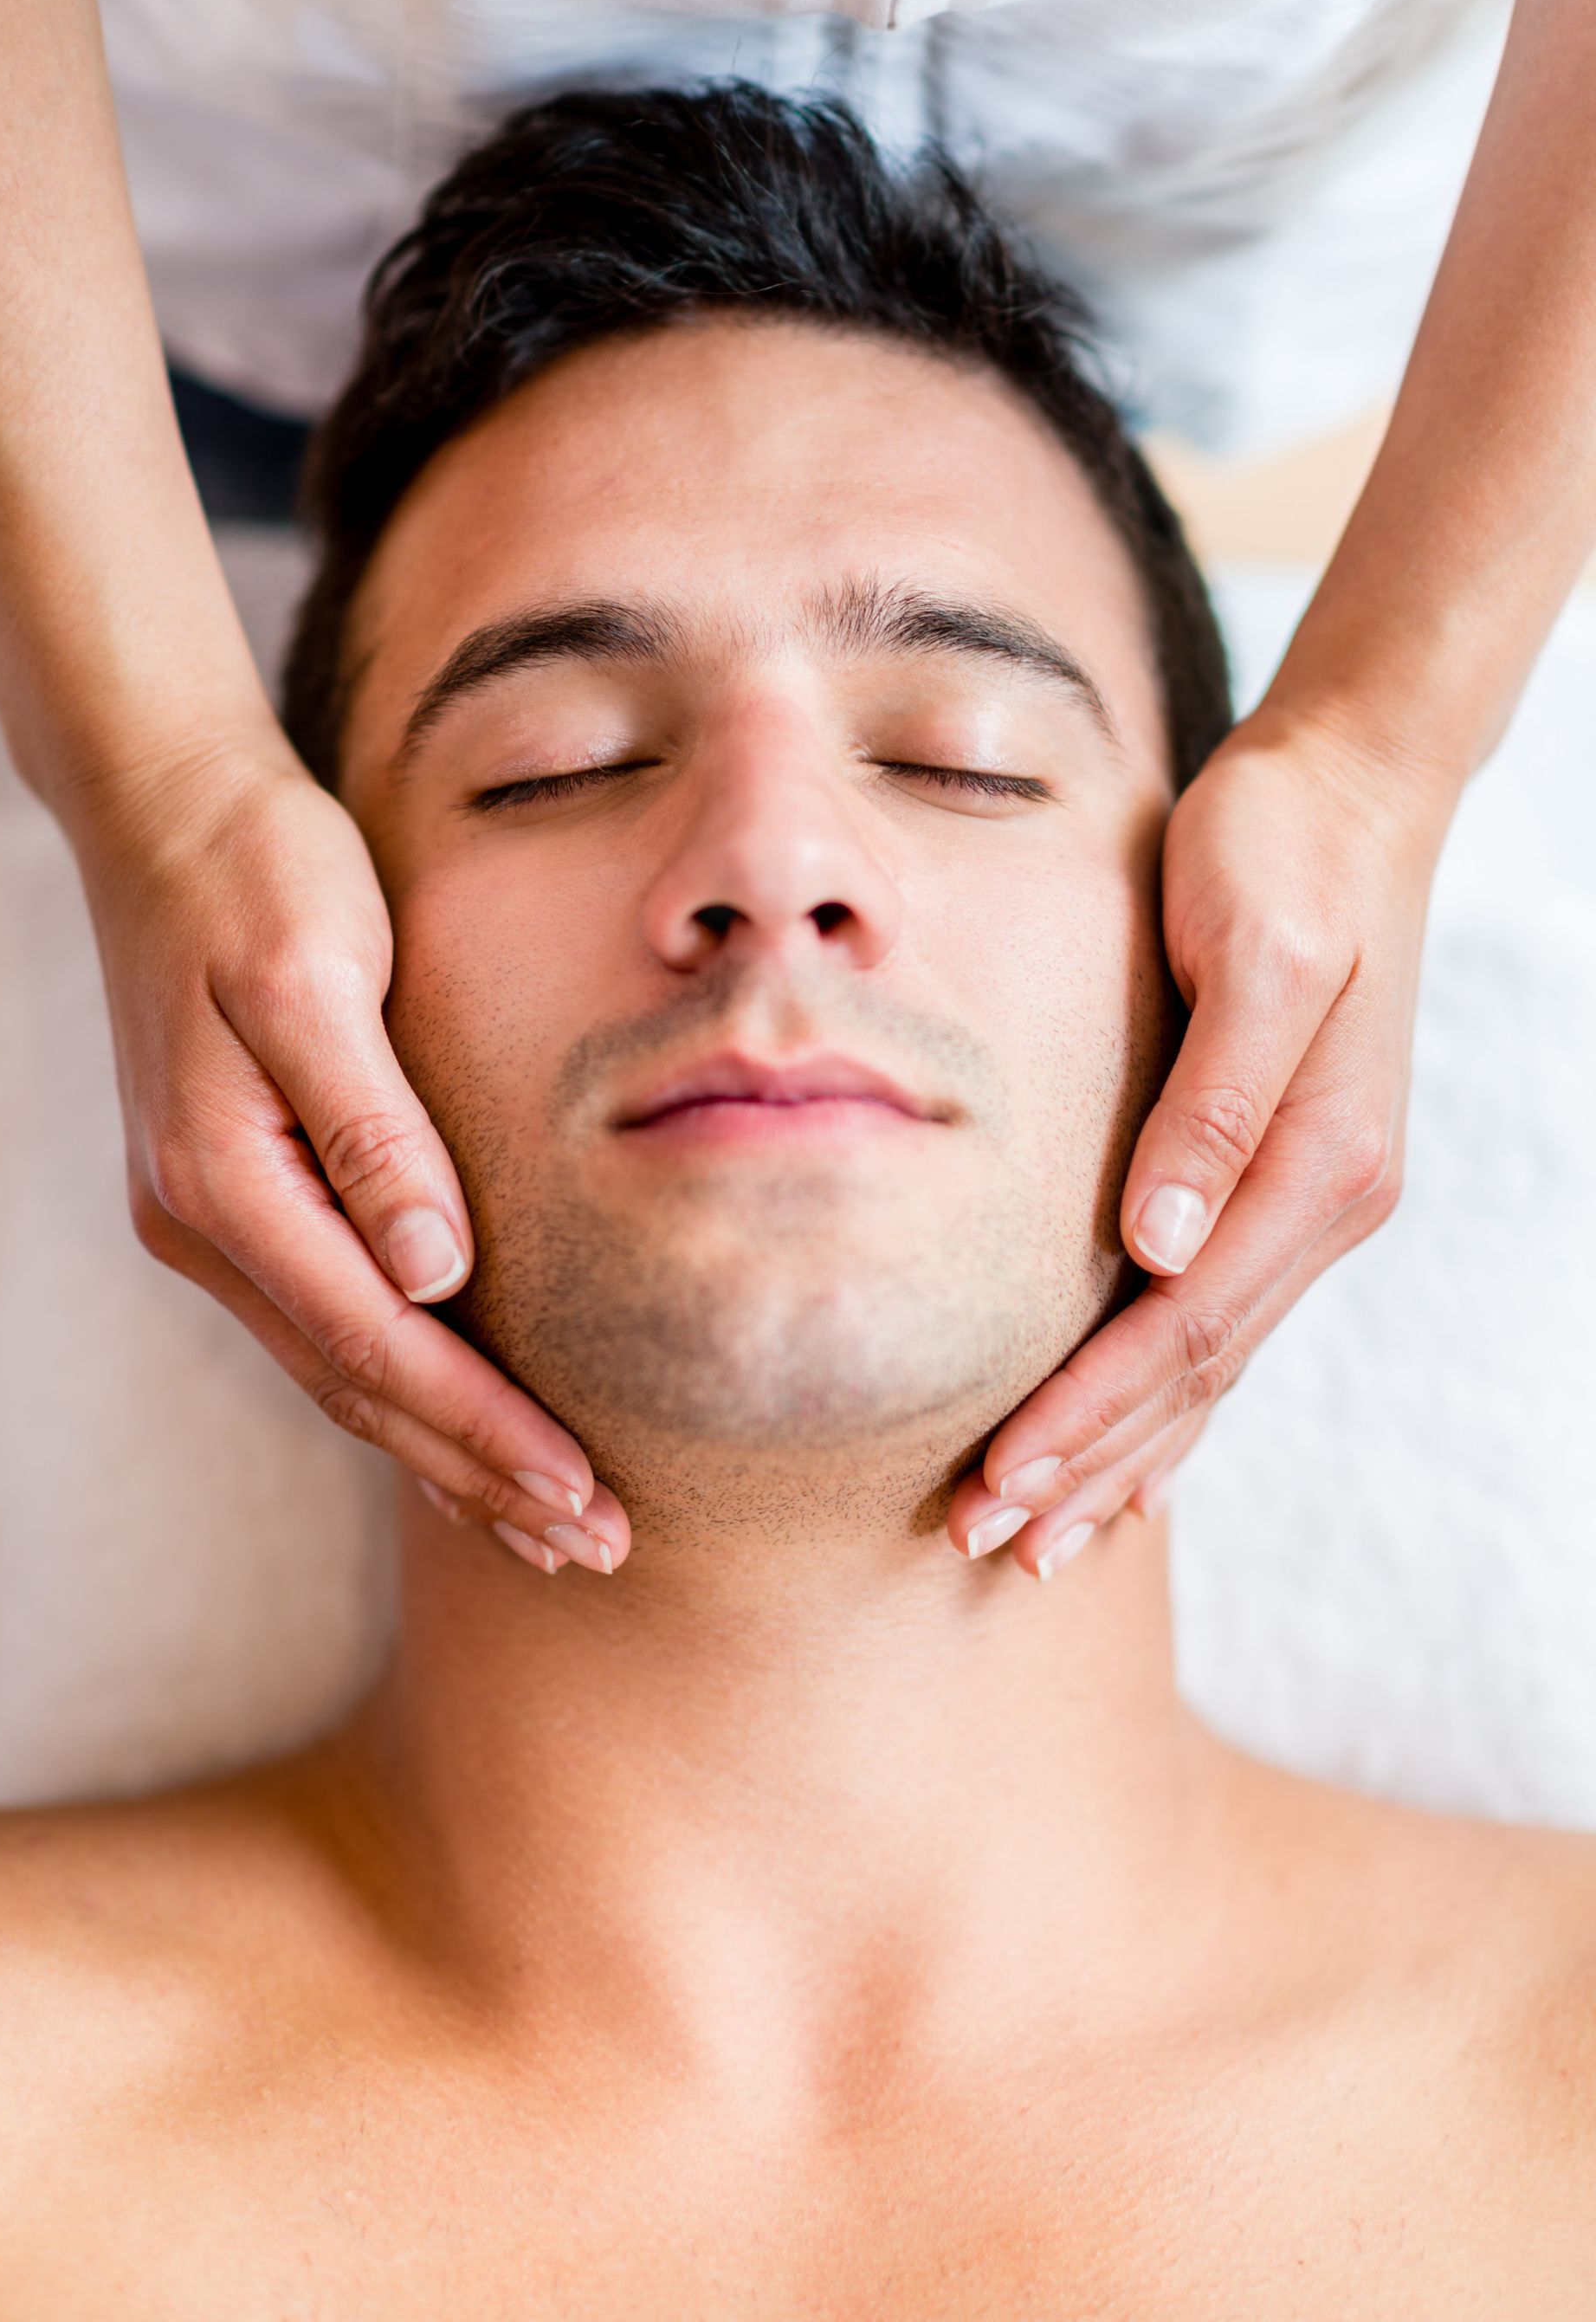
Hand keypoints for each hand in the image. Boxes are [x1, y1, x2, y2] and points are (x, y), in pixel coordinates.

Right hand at [82, 736, 629, 1576]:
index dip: (482, 1427)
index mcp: (225, 1179)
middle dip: (480, 1475)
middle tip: (597, 1549)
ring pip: (344, 1373)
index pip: (377, 1344)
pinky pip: (332, 1326)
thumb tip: (435, 1272)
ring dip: (447, 1454)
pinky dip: (406, 1392)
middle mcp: (209, 1223)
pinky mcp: (245, 1197)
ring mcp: (217, 1220)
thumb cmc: (255, 871)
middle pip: (360, 1387)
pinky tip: (462, 1432)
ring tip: (548, 1524)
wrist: (165, 811)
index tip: (581, 1492)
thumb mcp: (315, 973)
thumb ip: (373, 1125)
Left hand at [947, 713, 1461, 1577]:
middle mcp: (1323, 1201)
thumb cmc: (1284, 850)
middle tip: (984, 1545)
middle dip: (1088, 1465)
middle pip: (1193, 1373)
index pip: (1184, 1327)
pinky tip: (1132, 1461)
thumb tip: (1160, 1241)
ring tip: (1040, 1537)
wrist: (1352, 791)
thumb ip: (1213, 1098)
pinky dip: (1169, 1401)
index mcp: (1318, 1162)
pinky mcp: (1278, 1178)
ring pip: (1205, 1365)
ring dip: (1122, 1456)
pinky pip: (1219, 1320)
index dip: (1090, 1415)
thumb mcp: (1255, 947)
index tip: (998, 1483)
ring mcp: (1308, 1198)